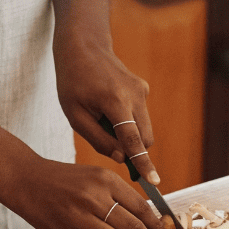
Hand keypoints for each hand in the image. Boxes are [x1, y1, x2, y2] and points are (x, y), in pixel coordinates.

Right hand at [6, 157, 168, 228]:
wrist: (27, 181)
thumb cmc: (65, 179)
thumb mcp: (96, 175)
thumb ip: (120, 193)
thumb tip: (147, 215)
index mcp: (105, 179)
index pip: (141, 207)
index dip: (155, 224)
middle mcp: (94, 198)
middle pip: (133, 227)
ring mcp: (80, 218)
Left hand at [54, 33, 160, 184]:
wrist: (84, 46)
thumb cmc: (73, 81)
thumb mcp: (74, 115)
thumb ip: (98, 139)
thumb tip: (122, 158)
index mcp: (115, 102)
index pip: (133, 140)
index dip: (143, 163)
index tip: (155, 181)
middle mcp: (134, 96)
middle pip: (144, 138)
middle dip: (133, 149)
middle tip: (111, 147)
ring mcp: (141, 91)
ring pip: (144, 128)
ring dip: (129, 134)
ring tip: (102, 119)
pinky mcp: (143, 89)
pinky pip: (140, 116)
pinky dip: (129, 121)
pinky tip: (108, 106)